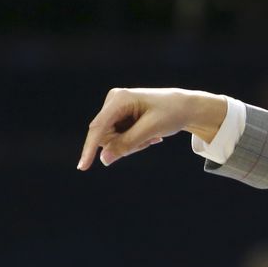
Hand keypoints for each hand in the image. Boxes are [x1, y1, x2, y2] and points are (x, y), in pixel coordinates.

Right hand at [78, 87, 225, 169]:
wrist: (185, 107)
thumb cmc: (171, 114)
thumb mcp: (151, 130)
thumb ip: (127, 144)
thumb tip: (104, 160)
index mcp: (119, 99)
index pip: (98, 128)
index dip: (89, 148)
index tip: (82, 167)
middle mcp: (113, 102)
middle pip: (105, 137)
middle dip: (125, 145)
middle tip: (149, 141)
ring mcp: (115, 110)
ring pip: (112, 141)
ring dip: (132, 145)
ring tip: (151, 136)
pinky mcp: (119, 117)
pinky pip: (119, 139)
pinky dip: (134, 142)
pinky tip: (150, 135)